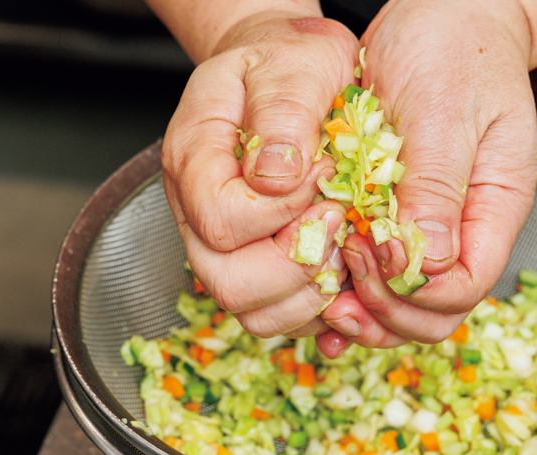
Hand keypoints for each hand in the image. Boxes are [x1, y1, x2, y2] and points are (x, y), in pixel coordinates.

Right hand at [161, 12, 360, 337]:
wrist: (279, 68)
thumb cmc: (286, 59)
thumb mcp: (294, 63)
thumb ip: (283, 113)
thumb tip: (277, 181)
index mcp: (195, 158)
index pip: (222, 221)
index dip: (280, 214)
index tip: (322, 180)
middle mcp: (197, 211)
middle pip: (228, 282)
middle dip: (297, 265)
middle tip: (336, 221)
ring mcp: (221, 244)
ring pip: (253, 311)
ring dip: (310, 292)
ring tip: (341, 242)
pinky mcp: (252, 262)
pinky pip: (278, 314)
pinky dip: (318, 305)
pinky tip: (341, 267)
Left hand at [317, 0, 536, 355]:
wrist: (444, 18)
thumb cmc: (453, 52)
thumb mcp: (445, 113)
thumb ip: (438, 190)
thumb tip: (421, 266)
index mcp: (492, 209)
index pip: (464, 288)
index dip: (413, 293)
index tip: (368, 255)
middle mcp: (463, 230)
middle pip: (434, 313)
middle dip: (386, 312)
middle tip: (339, 280)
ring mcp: (429, 229)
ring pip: (404, 305)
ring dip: (363, 311)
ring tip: (322, 298)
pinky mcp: (395, 220)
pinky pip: (378, 276)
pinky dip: (351, 294)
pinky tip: (322, 298)